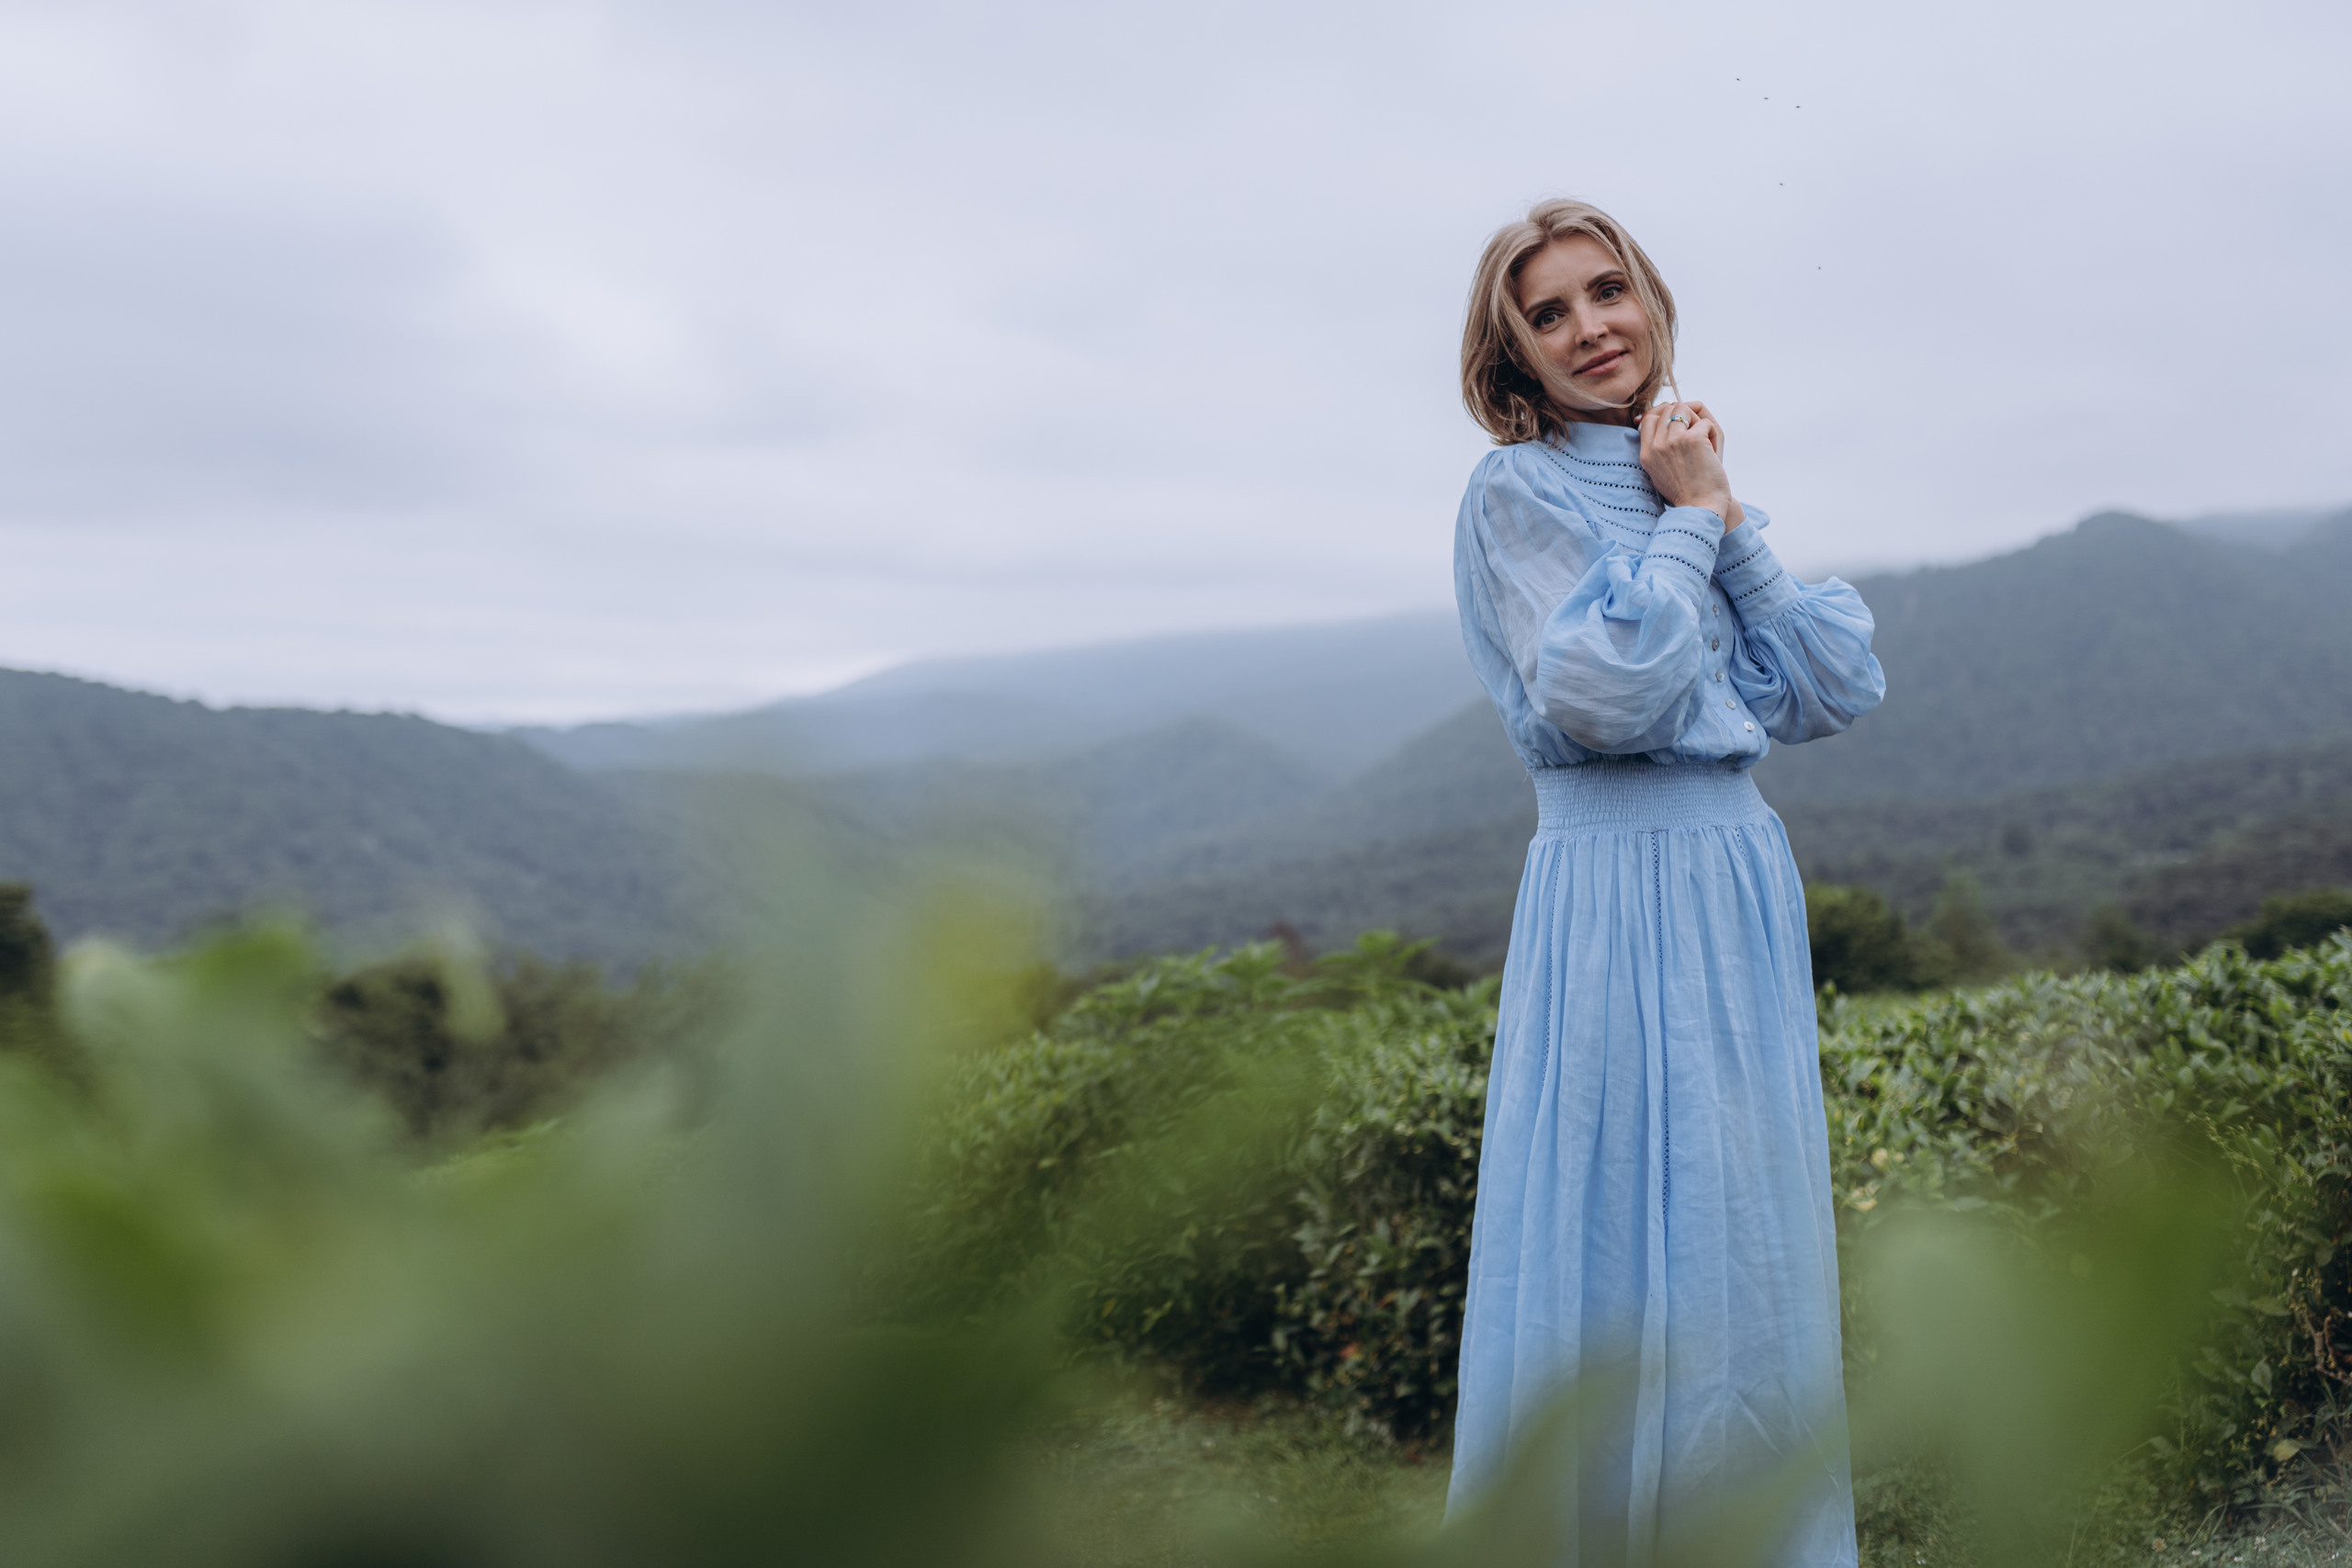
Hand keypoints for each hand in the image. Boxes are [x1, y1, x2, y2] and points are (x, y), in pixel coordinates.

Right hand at [1638, 401, 1743, 528]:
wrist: (1701, 509)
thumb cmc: (1687, 492)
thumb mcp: (1661, 472)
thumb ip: (1658, 447)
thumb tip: (1665, 412)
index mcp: (1646, 454)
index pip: (1648, 418)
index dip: (1664, 414)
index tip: (1677, 423)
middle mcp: (1656, 445)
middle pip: (1667, 408)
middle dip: (1684, 415)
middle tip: (1696, 434)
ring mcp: (1673, 441)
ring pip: (1684, 408)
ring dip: (1698, 421)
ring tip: (1705, 441)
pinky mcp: (1693, 439)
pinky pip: (1705, 422)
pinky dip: (1713, 434)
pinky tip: (1713, 452)